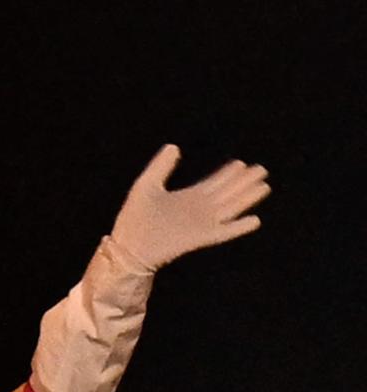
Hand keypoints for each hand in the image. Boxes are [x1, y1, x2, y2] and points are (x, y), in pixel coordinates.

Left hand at [110, 144, 269, 268]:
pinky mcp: (200, 238)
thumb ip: (161, 166)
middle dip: (243, 182)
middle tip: (261, 170)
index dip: (226, 174)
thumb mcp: (147, 185)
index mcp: (186, 198)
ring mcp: (201, 224)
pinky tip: (255, 220)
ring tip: (263, 187)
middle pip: (226, 193)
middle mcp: (198, 210)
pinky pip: (224, 231)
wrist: (128, 245)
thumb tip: (174, 146)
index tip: (241, 163)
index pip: (212, 183)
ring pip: (230, 208)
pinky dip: (238, 227)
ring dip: (246, 199)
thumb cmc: (134, 217)